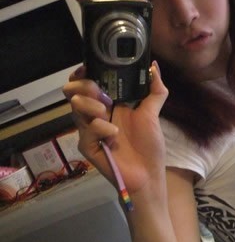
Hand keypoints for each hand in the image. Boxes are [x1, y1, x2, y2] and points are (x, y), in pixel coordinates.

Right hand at [63, 61, 168, 196]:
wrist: (148, 175)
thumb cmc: (148, 146)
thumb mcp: (153, 114)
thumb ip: (155, 90)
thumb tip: (155, 66)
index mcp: (108, 104)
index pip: (85, 83)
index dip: (83, 73)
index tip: (89, 68)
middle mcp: (95, 115)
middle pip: (72, 92)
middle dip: (84, 86)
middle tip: (103, 95)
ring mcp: (89, 131)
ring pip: (75, 107)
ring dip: (91, 105)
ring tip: (107, 112)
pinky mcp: (88, 147)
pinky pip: (86, 131)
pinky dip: (101, 128)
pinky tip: (114, 135)